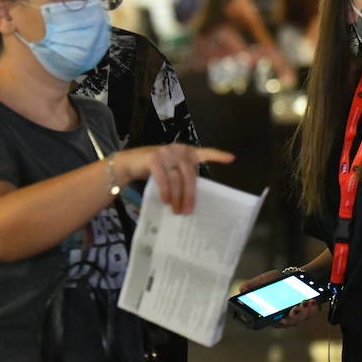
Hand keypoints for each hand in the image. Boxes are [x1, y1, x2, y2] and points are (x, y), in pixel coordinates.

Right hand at [112, 144, 233, 214]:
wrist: (129, 162)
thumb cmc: (154, 169)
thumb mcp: (171, 170)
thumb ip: (182, 176)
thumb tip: (192, 200)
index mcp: (186, 152)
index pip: (205, 152)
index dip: (218, 155)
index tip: (232, 159)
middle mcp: (178, 150)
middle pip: (189, 175)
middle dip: (190, 195)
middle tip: (189, 211)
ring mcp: (166, 153)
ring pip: (176, 179)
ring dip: (177, 197)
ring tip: (177, 211)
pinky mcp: (153, 158)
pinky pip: (163, 179)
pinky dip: (166, 191)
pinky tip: (167, 202)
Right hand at [236, 270, 319, 327]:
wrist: (294, 276)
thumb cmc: (276, 280)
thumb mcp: (263, 281)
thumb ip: (252, 285)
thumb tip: (241, 289)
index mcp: (271, 313)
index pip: (272, 322)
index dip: (277, 323)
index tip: (282, 319)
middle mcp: (284, 318)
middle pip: (289, 323)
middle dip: (294, 317)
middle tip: (296, 308)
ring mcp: (296, 317)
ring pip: (300, 320)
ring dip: (304, 312)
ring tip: (305, 302)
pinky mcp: (307, 313)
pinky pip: (310, 315)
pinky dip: (312, 309)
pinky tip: (312, 302)